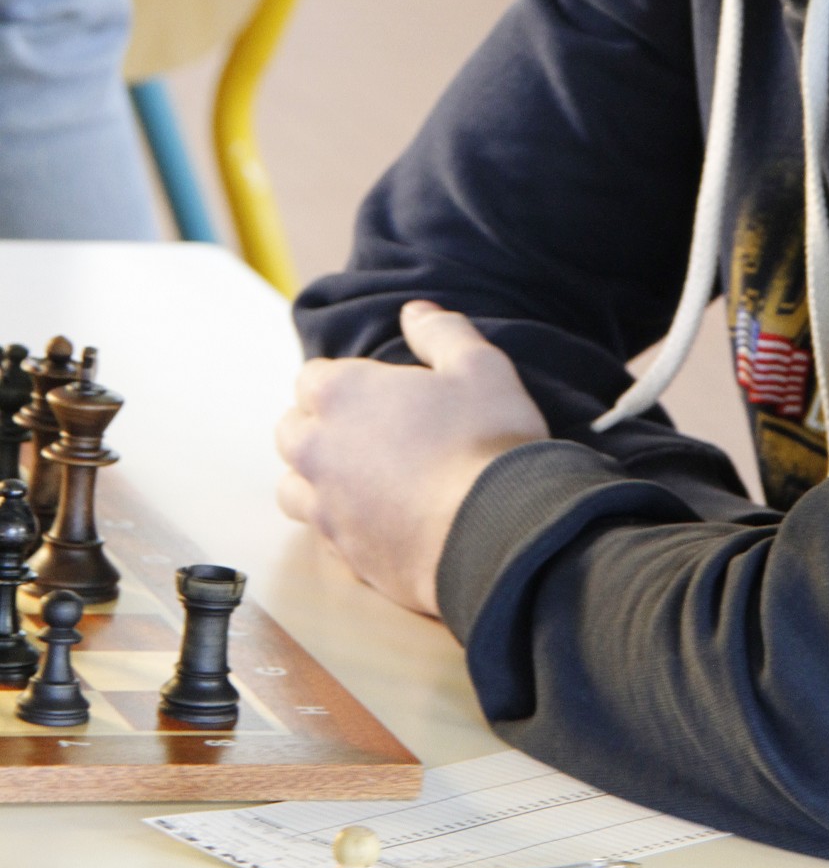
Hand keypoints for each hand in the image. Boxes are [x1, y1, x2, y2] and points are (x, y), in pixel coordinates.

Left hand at [275, 302, 547, 615]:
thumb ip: (442, 332)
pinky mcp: (344, 555)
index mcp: (340, 394)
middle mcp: (318, 450)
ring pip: (293, 488)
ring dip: (316, 479)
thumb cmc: (486, 441)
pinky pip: (325, 534)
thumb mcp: (479, 366)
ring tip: (362, 479)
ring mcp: (326, 508)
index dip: (344, 381)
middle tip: (370, 432)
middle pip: (292, 432)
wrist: (497, 535)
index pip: (311, 378)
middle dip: (319, 427)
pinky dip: (342, 524)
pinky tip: (380, 522)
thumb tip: (414, 311)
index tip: (378, 391)